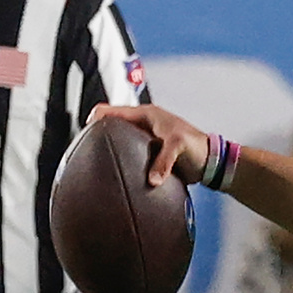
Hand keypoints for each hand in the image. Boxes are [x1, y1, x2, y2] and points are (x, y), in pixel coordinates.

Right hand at [88, 103, 207, 186]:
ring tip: (91, 166)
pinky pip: (128, 158)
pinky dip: (120, 163)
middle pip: (110, 126)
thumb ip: (164, 161)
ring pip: (118, 142)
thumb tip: (151, 181)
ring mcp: (145, 140)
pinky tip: (112, 177)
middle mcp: (142, 125)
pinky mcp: (148, 155)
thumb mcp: (179, 146)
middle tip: (81, 153)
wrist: (211, 162)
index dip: (94, 119)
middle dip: (96, 136)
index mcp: (146, 115)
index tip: (83, 134)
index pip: (110, 111)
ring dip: (108, 151)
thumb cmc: (197, 146)